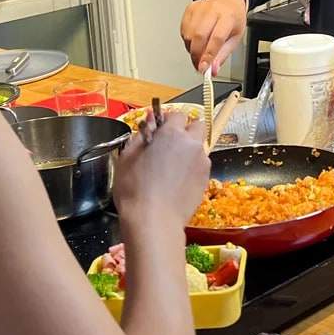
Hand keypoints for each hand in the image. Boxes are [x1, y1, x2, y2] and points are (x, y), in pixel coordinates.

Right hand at [114, 110, 210, 224]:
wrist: (154, 220)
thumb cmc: (134, 188)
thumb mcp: (127, 157)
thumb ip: (141, 135)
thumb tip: (151, 121)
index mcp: (172, 134)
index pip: (178, 114)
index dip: (168, 121)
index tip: (159, 131)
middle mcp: (191, 143)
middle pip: (196, 126)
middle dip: (186, 131)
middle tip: (170, 146)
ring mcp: (202, 161)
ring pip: (199, 147)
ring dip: (189, 150)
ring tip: (172, 168)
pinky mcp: (206, 179)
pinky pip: (200, 165)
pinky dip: (192, 168)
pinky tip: (178, 182)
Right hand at [179, 0, 246, 72]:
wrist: (227, 0)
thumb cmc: (232, 18)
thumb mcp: (235, 38)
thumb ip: (223, 55)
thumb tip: (213, 70)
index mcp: (228, 17)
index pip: (216, 38)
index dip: (208, 56)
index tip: (204, 68)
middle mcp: (213, 10)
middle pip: (199, 36)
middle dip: (197, 55)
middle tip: (199, 66)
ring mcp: (200, 8)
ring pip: (188, 34)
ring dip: (191, 49)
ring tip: (199, 52)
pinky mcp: (190, 9)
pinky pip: (183, 30)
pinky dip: (187, 41)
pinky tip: (195, 41)